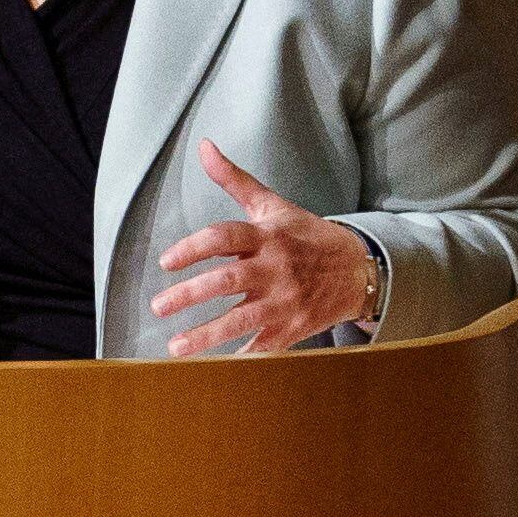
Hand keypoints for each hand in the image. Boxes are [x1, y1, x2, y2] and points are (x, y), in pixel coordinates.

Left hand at [152, 141, 377, 356]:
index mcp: (266, 236)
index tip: (165, 262)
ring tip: (175, 347)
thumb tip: (203, 146)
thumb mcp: (273, 206)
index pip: (224, 237)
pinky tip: (213, 370)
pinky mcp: (293, 328)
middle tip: (158, 305)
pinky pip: (263, 347)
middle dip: (190, 295)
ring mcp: (285, 301)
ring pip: (242, 320)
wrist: (358, 270)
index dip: (192, 248)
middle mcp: (274, 269)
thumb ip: (234, 180)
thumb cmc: (306, 235)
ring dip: (207, 336)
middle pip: (227, 281)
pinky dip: (240, 358)